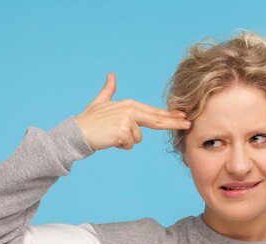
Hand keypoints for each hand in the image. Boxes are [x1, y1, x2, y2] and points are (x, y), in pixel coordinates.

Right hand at [74, 72, 191, 150]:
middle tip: (189, 124)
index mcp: (129, 105)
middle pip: (156, 119)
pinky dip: (120, 145)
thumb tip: (111, 75)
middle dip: (174, 122)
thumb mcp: (100, 102)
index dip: (170, 115)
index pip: (154, 111)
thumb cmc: (89, 120)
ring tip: (112, 136)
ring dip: (126, 141)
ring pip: (137, 138)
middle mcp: (130, 110)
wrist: (77, 132)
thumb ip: (108, 90)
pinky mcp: (122, 131)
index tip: (184, 116)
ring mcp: (127, 120)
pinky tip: (110, 140)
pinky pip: (129, 144)